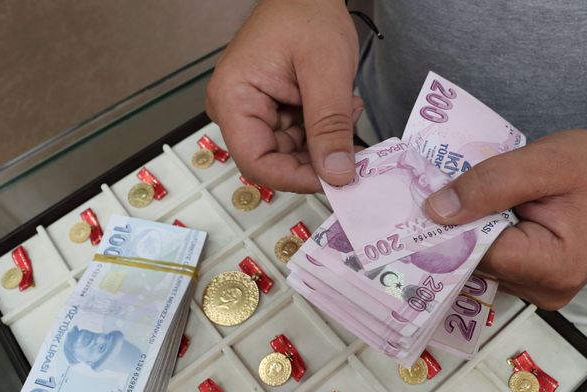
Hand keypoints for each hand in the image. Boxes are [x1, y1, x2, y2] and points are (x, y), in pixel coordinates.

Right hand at [205, 0, 361, 192]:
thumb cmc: (307, 12)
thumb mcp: (326, 71)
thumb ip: (330, 126)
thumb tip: (336, 174)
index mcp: (233, 99)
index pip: (257, 163)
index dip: (296, 179)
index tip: (334, 180)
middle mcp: (235, 109)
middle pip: (274, 161)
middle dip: (317, 159)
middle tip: (353, 147)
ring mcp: (252, 110)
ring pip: (290, 153)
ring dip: (324, 143)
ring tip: (347, 111)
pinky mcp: (270, 110)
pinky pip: (296, 138)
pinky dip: (323, 131)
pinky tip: (339, 109)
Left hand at [424, 127, 586, 309]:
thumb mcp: (543, 163)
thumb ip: (488, 185)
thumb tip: (435, 210)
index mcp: (553, 268)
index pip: (479, 254)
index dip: (448, 229)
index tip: (419, 203)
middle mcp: (546, 292)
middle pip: (477, 263)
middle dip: (455, 230)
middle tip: (430, 195)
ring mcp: (541, 291)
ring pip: (483, 263)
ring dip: (469, 232)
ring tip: (459, 198)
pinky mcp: (536, 281)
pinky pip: (497, 261)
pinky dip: (485, 236)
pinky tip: (479, 212)